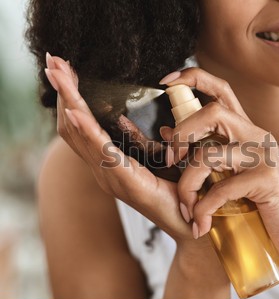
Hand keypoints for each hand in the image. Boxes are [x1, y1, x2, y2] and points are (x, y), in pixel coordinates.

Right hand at [44, 55, 231, 298]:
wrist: (193, 224)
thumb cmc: (177, 192)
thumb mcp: (158, 159)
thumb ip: (141, 141)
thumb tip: (130, 117)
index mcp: (109, 163)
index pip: (82, 126)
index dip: (71, 97)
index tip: (63, 69)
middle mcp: (103, 170)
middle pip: (74, 126)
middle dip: (64, 92)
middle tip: (53, 61)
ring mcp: (111, 178)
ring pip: (82, 134)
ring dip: (69, 102)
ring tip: (58, 74)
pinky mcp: (126, 183)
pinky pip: (103, 152)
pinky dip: (88, 131)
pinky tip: (76, 111)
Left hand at [160, 68, 278, 270]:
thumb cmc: (260, 208)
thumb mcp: (229, 176)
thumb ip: (205, 154)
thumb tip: (167, 132)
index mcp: (247, 132)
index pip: (221, 89)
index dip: (192, 78)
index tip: (165, 83)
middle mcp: (258, 136)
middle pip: (212, 111)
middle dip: (182, 134)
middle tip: (171, 161)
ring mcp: (265, 156)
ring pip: (209, 153)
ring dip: (187, 184)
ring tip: (188, 209)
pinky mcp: (269, 180)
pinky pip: (222, 187)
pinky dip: (204, 207)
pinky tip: (203, 223)